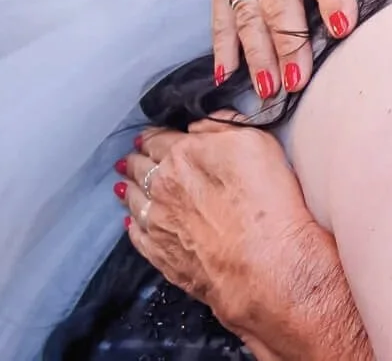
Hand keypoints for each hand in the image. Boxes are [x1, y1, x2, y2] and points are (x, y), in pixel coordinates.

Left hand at [121, 124, 369, 358]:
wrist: (265, 267)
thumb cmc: (266, 203)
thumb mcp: (257, 143)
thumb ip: (225, 126)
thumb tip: (203, 124)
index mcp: (182, 156)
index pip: (158, 138)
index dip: (153, 135)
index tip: (149, 135)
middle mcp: (162, 189)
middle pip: (140, 169)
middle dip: (136, 160)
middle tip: (132, 157)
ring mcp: (159, 225)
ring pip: (133, 202)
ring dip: (128, 190)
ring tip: (124, 185)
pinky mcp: (163, 257)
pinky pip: (138, 237)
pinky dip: (133, 226)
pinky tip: (133, 224)